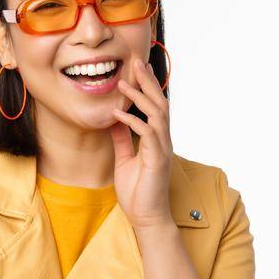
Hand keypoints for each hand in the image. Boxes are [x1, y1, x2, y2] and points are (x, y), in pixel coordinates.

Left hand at [110, 54, 174, 229]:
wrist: (146, 217)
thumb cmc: (137, 190)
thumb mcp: (125, 159)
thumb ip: (122, 139)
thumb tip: (115, 120)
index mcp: (156, 139)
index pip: (154, 106)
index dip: (148, 86)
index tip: (138, 68)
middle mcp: (163, 140)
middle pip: (159, 103)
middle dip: (148, 82)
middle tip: (136, 62)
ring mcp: (162, 149)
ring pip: (157, 115)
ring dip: (140, 98)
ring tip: (123, 83)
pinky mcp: (157, 161)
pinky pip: (148, 135)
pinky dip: (133, 122)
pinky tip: (118, 114)